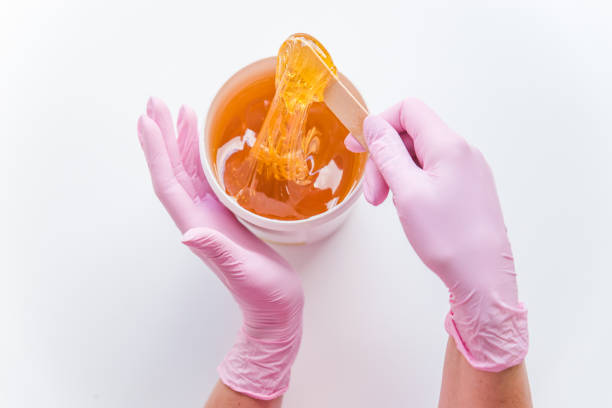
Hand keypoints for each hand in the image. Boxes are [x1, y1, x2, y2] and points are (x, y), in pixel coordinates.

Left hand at [137, 98, 303, 399]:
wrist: (274, 307)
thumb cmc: (262, 293)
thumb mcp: (241, 272)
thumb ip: (216, 252)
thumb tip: (188, 234)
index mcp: (198, 225)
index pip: (169, 182)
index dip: (157, 151)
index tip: (148, 120)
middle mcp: (200, 216)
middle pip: (174, 169)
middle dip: (164, 135)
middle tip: (155, 102)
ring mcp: (213, 216)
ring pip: (190, 172)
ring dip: (182, 142)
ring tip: (181, 111)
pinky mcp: (228, 216)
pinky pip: (209, 180)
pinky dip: (204, 158)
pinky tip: (206, 144)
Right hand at [346, 99, 527, 371]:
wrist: (484, 277)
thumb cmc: (448, 238)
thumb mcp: (407, 191)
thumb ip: (387, 152)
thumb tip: (373, 124)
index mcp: (449, 146)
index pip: (408, 110)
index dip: (379, 124)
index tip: (358, 147)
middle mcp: (463, 152)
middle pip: (412, 134)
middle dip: (385, 158)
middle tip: (374, 195)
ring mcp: (468, 170)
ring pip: (421, 155)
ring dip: (396, 174)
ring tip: (388, 204)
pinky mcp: (469, 188)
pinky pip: (433, 172)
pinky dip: (413, 184)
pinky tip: (408, 208)